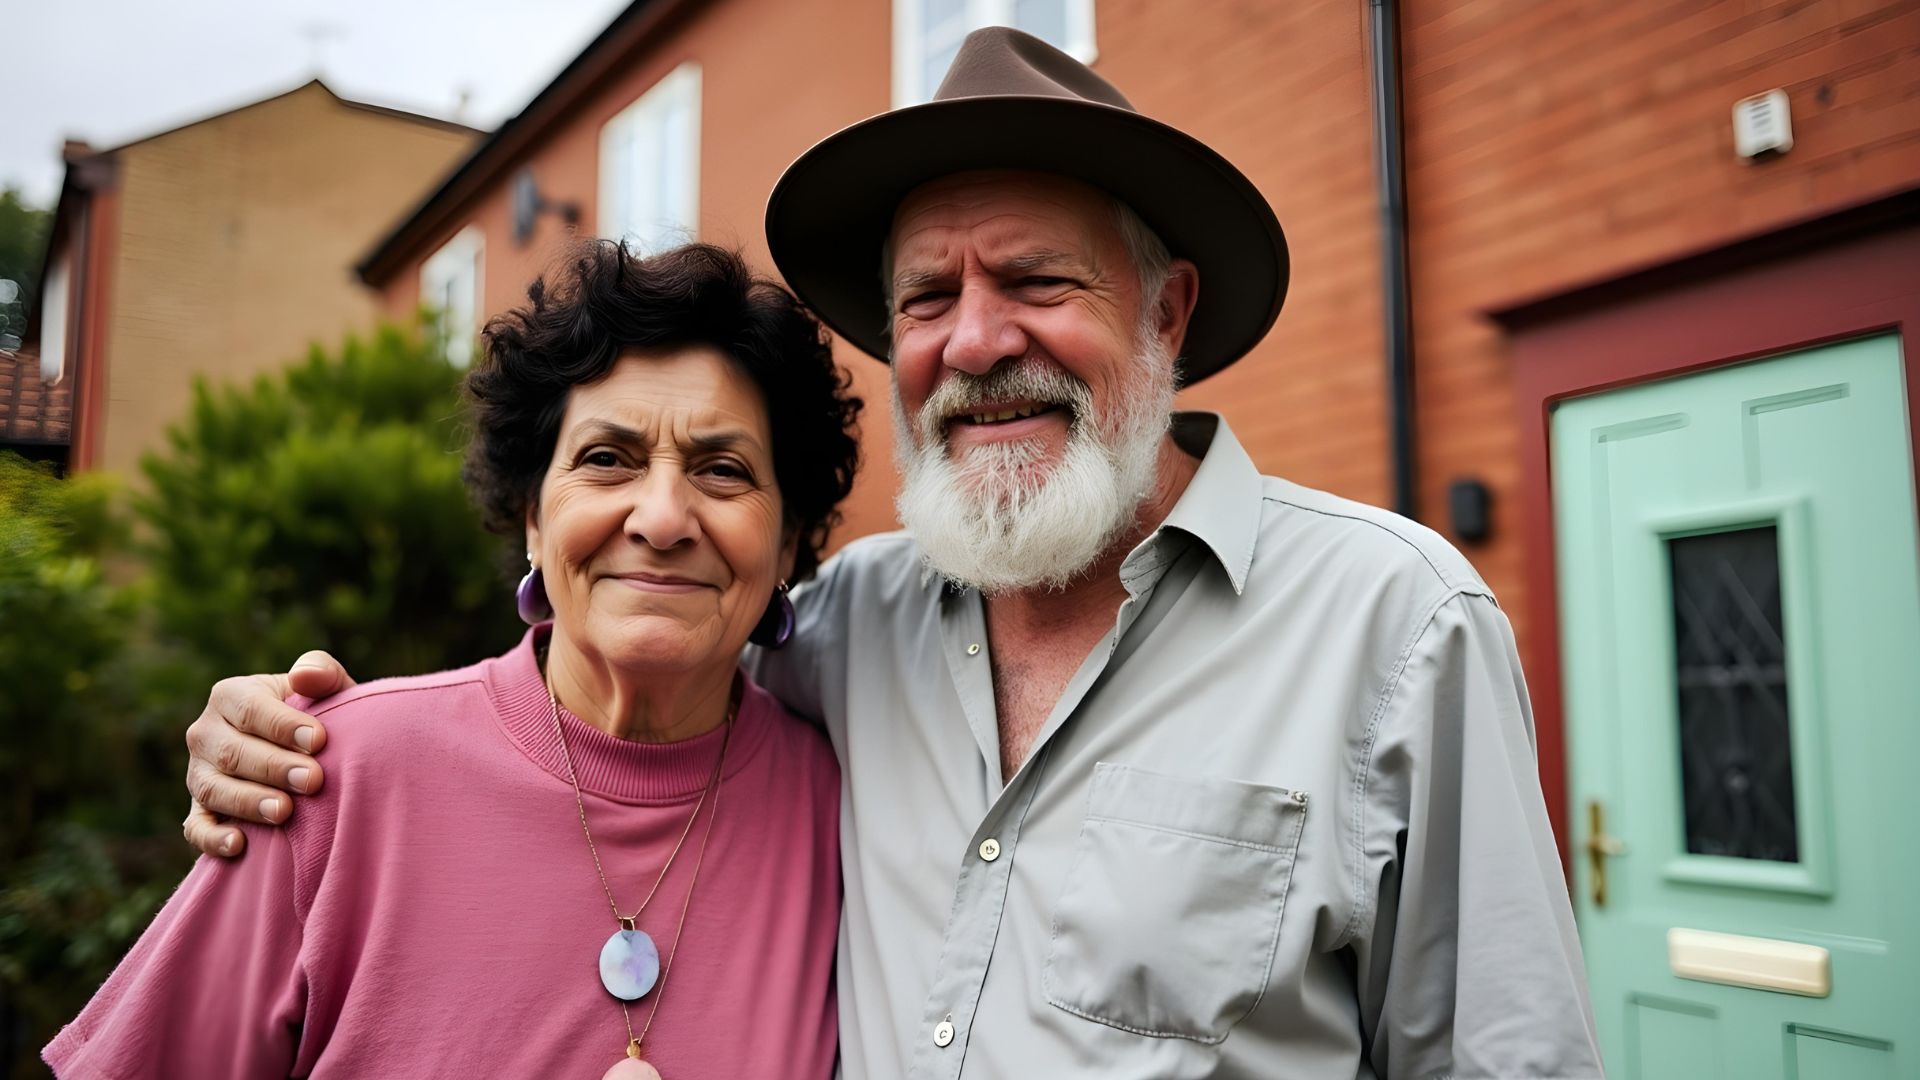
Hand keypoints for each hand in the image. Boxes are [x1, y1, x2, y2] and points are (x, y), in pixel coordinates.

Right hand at [182, 651, 353, 856]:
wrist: (310, 758)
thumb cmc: (318, 717)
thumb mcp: (324, 689)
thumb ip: (321, 672)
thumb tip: (304, 675)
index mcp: (230, 694)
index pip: (249, 708)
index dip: (282, 724)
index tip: (319, 740)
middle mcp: (205, 733)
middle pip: (232, 751)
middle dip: (274, 767)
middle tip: (313, 780)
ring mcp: (199, 774)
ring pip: (213, 789)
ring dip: (247, 801)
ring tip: (284, 812)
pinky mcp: (199, 811)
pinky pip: (196, 828)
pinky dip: (212, 838)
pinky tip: (240, 844)